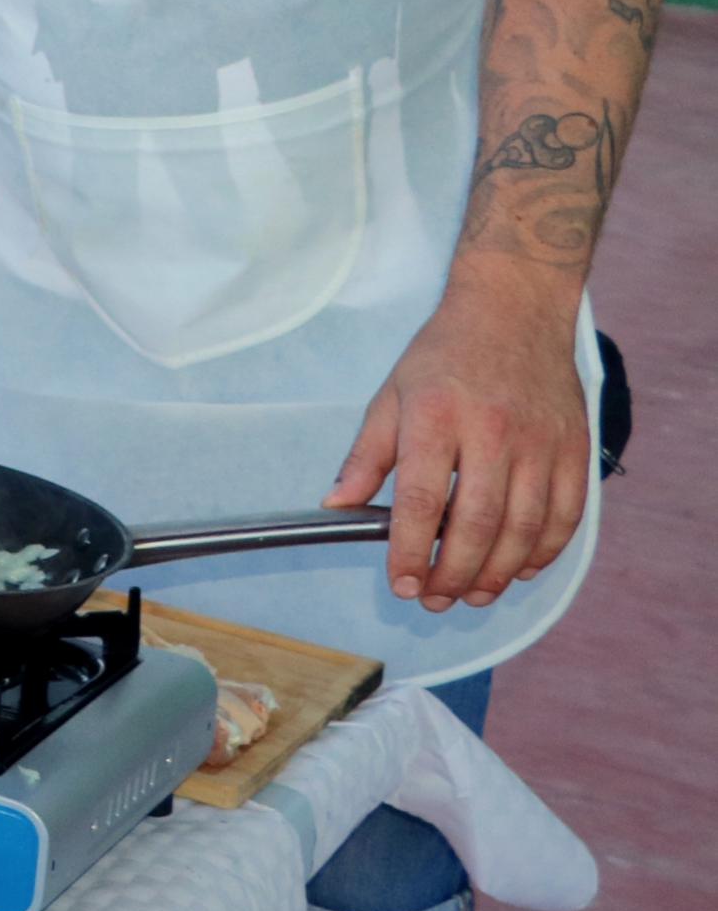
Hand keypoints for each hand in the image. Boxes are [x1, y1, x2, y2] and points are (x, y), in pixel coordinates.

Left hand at [327, 285, 588, 609]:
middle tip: (435, 600)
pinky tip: (518, 569)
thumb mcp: (391, 396)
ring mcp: (539, 442)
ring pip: (524, 528)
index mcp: (436, 417)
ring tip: (473, 595)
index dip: (408, 550)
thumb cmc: (444, 356)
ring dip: (497, 573)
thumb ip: (367, 456)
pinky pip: (565, 516)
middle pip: (476, 522)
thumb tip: (337, 506)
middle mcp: (492, 432)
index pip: (419, 499)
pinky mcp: (573, 449)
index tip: (400, 583)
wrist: (513, 311)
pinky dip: (543, 552)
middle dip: (454, 574)